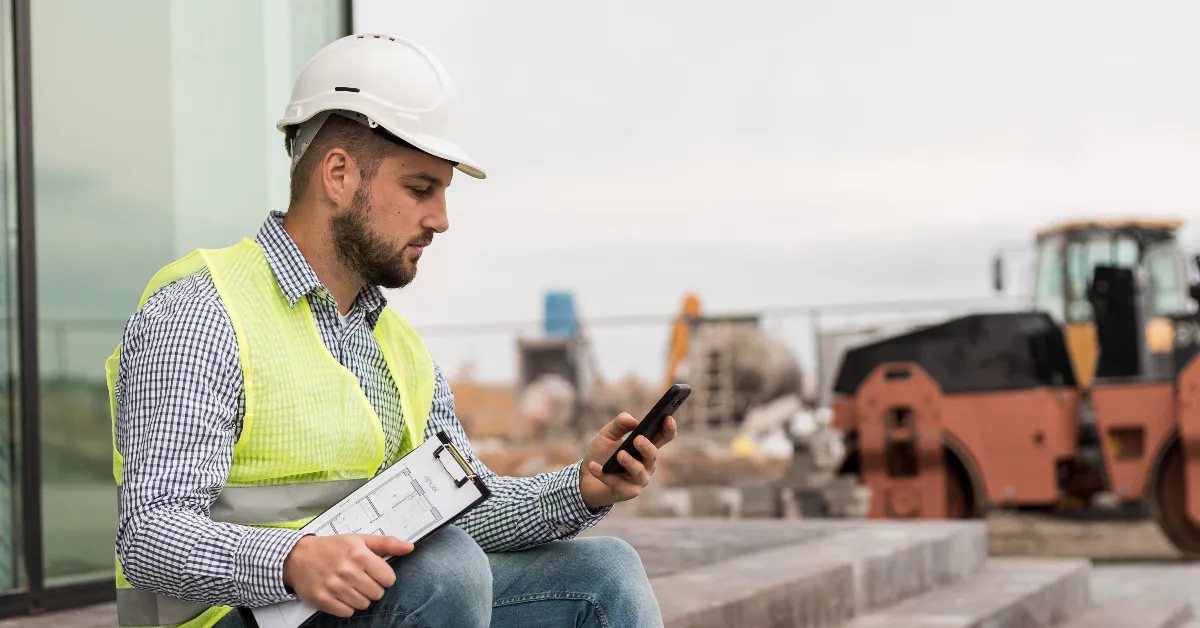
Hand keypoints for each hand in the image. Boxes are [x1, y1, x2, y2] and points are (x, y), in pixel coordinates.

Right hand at [282, 534, 413, 617]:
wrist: (298, 557)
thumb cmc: (332, 548)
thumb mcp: (360, 540)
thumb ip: (387, 544)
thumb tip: (409, 548)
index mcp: (359, 554)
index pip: (389, 578)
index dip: (384, 577)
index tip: (374, 572)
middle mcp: (347, 571)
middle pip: (377, 593)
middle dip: (372, 587)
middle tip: (360, 579)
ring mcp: (334, 587)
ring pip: (363, 604)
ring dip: (359, 597)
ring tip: (350, 586)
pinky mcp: (323, 600)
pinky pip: (347, 612)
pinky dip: (346, 606)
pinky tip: (340, 594)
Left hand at [579, 412, 677, 509]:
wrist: (584, 477)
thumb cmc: (601, 453)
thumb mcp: (607, 434)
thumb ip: (619, 424)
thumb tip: (633, 421)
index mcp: (645, 447)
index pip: (663, 437)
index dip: (669, 429)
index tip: (667, 418)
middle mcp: (646, 464)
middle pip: (653, 455)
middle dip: (647, 448)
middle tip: (638, 439)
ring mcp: (638, 480)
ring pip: (639, 472)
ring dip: (630, 463)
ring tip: (620, 455)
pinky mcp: (627, 493)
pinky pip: (618, 484)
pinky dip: (605, 475)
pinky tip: (594, 466)